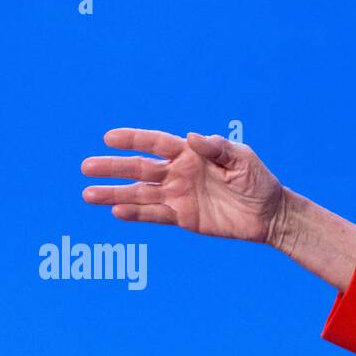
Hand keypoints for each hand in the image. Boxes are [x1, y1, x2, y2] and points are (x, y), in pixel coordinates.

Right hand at [81, 128, 285, 243]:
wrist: (269, 214)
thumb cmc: (257, 181)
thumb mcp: (242, 159)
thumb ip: (217, 148)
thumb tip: (191, 137)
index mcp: (190, 153)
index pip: (155, 143)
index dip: (132, 139)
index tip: (108, 138)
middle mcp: (179, 173)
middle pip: (139, 168)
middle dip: (113, 167)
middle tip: (86, 168)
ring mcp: (178, 196)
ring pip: (140, 193)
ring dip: (115, 194)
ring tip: (88, 195)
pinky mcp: (183, 218)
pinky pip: (155, 215)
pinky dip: (136, 214)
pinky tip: (116, 212)